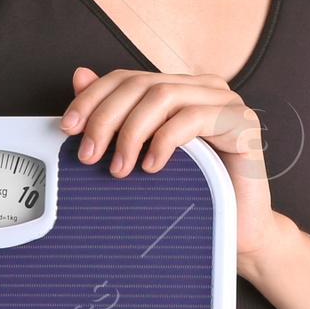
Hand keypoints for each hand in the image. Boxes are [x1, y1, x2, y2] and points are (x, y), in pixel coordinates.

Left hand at [61, 65, 278, 260]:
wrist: (240, 231)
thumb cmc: (194, 192)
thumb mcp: (144, 153)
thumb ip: (115, 115)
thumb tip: (80, 77)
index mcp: (180, 87)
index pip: (127, 78)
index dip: (93, 98)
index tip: (68, 127)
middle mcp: (203, 87)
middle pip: (141, 84)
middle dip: (106, 118)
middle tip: (88, 154)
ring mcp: (225, 102)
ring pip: (163, 96)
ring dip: (131, 131)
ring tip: (118, 166)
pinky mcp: (241, 123)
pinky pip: (193, 119)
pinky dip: (164, 141)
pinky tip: (151, 166)